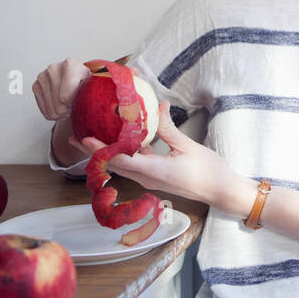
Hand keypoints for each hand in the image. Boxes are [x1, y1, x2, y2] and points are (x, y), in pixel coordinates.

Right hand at [32, 58, 91, 122]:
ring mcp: (43, 76)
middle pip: (59, 105)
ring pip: (52, 110)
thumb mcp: (97, 84)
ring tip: (71, 104)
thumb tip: (110, 107)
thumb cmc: (89, 82)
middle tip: (77, 104)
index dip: (76, 104)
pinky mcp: (36, 85)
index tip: (83, 100)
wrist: (79, 78)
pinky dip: (54, 113)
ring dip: (63, 113)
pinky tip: (61, 105)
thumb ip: (97, 91)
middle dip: (70, 109)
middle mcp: (53, 68)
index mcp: (70, 64)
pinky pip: (44, 110)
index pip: (66, 97)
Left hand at [73, 100, 239, 209]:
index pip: (119, 160)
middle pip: (114, 164)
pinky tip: (124, 140)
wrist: (221, 191)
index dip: (99, 149)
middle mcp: (146, 178)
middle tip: (77, 136)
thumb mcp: (188, 146)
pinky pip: (136, 165)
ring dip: (107, 153)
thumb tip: (159, 106)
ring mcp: (151, 179)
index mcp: (152, 171)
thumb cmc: (208, 172)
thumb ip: (169, 128)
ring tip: (94, 138)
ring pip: (123, 165)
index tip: (84, 137)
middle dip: (94, 152)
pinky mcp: (157, 177)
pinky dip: (125, 153)